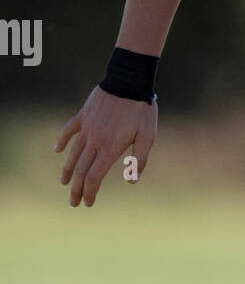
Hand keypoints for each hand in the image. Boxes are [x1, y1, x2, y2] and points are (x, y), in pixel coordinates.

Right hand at [55, 87, 157, 206]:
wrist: (128, 80)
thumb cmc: (142, 110)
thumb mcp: (148, 136)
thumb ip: (139, 159)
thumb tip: (131, 181)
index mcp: (110, 148)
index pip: (94, 177)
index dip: (90, 192)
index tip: (88, 203)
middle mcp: (95, 140)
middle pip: (81, 170)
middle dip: (77, 189)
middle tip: (74, 203)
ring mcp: (87, 127)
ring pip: (73, 153)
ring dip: (68, 170)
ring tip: (64, 183)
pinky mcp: (84, 115)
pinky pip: (69, 130)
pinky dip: (62, 140)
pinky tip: (57, 150)